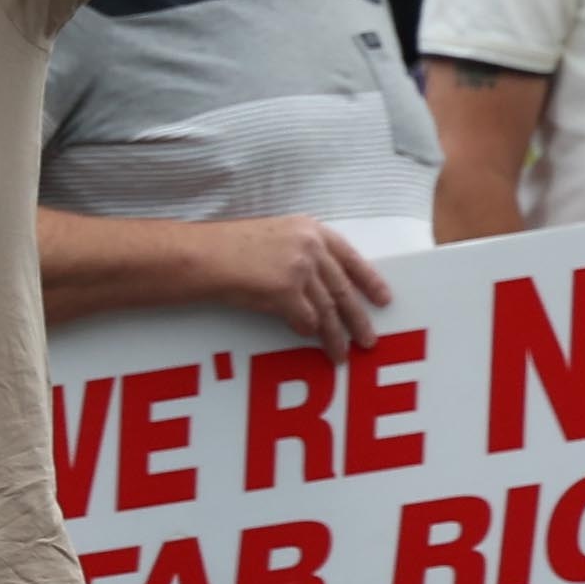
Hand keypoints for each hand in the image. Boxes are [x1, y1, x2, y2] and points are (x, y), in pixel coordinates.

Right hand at [210, 217, 394, 358]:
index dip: (369, 279)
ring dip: (335, 336)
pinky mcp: (286, 290)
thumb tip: (316, 286)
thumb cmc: (225, 249)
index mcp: (308, 229)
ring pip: (327, 309)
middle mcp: (309, 245)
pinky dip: (307, 331)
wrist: (201, 255)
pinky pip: (305, 319)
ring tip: (342, 354)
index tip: (384, 298)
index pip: (350, 256)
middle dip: (357, 318)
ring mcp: (299, 267)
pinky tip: (307, 340)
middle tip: (368, 340)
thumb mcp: (269, 239)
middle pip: (342, 288)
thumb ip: (298, 253)